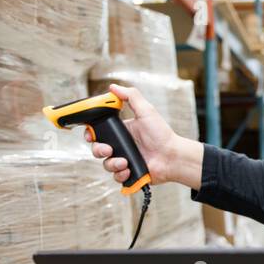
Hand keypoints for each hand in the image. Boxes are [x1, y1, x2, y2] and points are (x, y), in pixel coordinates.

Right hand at [89, 84, 203, 189]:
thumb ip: (130, 96)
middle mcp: (121, 145)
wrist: (172, 156)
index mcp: (122, 131)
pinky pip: (116, 177)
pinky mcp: (129, 173)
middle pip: (98, 149)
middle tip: (108, 150)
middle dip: (98, 150)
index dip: (91, 133)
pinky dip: (120, 174)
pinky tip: (129, 169)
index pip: (99, 131)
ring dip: (112, 163)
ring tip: (124, 162)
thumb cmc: (162, 134)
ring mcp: (124, 159)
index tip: (90, 134)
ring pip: (106, 164)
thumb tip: (113, 87)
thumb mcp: (146, 111)